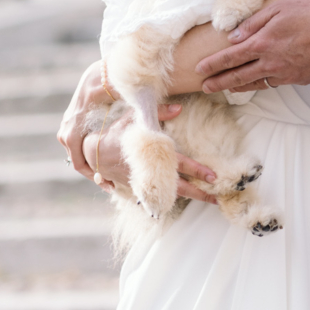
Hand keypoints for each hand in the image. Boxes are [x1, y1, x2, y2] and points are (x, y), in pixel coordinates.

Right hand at [58, 60, 217, 202]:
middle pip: (179, 186)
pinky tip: (185, 202)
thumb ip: (158, 113)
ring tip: (208, 200)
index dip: (197, 171)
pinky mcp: (138, 187)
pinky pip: (159, 195)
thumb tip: (179, 107)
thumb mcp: (134, 119)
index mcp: (152, 155)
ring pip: (171, 194)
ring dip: (190, 197)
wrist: (91, 152)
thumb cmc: (115, 132)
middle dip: (199, 193)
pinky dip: (172, 199)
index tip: (213, 177)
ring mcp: (144, 182)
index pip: (179, 164)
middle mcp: (150, 172)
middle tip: (218, 198)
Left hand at [197, 0, 309, 92]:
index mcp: (261, 43)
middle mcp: (269, 63)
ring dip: (237, 86)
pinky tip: (256, 81)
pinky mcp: (297, 79)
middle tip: (205, 87)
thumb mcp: (279, 9)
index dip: (213, 64)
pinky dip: (261, 82)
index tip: (199, 70)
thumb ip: (254, 23)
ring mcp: (283, 74)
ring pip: (254, 83)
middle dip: (218, 82)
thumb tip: (234, 36)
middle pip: (237, 76)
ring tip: (226, 87)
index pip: (229, 57)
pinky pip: (273, 82)